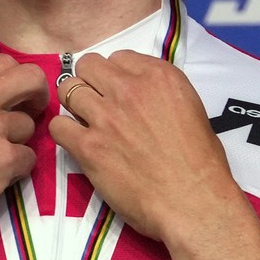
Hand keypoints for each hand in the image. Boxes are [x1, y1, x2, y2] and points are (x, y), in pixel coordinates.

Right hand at [0, 53, 47, 246]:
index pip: (4, 62)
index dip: (14, 81)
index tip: (13, 97)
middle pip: (31, 78)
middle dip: (37, 96)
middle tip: (31, 114)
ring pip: (29, 126)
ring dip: (17, 142)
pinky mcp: (3, 160)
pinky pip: (28, 159)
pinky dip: (15, 170)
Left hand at [49, 50, 241, 243]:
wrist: (193, 202)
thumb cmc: (201, 163)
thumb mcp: (191, 109)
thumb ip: (160, 93)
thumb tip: (140, 95)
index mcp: (159, 76)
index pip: (118, 57)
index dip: (115, 75)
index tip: (118, 92)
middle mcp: (128, 89)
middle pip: (88, 66)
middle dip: (90, 81)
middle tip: (97, 103)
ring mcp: (105, 117)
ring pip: (68, 89)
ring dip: (74, 104)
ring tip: (85, 121)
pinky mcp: (88, 147)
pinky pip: (58, 125)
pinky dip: (64, 132)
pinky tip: (77, 143)